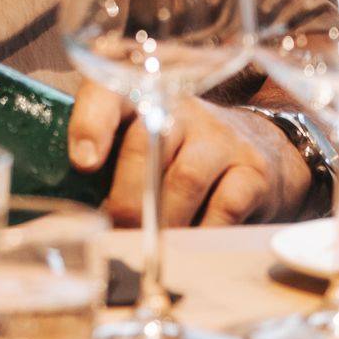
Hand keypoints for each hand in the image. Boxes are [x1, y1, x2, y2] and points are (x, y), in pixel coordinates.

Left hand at [69, 86, 312, 225]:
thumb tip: (75, 207)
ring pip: (184, 179)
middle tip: (117, 229)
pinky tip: (192, 245)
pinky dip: (203, 232)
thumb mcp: (146, 141)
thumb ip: (111, 159)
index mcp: (144, 96)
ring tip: (150, 246)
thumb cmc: (183, 152)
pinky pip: (225, 206)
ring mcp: (221, 137)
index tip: (82, 163)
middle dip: (127, 197)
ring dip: (162, 221)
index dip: (92, 123)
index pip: (110, 91)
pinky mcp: (254, 171)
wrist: (264, 148)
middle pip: (147, 144)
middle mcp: (183, 108)